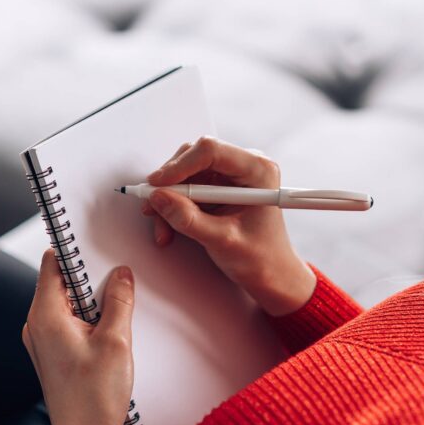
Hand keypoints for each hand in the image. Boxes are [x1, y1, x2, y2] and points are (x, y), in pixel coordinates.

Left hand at [22, 250, 134, 424]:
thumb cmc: (94, 399)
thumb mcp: (116, 341)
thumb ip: (118, 301)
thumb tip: (121, 274)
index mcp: (45, 315)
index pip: (52, 262)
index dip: (74, 248)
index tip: (95, 238)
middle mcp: (36, 326)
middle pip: (61, 282)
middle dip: (91, 276)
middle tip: (120, 275)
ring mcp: (42, 342)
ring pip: (69, 304)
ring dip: (93, 301)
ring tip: (120, 307)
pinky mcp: (53, 356)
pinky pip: (70, 324)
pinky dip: (90, 320)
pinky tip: (113, 330)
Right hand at [143, 136, 315, 316]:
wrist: (270, 273)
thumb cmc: (260, 257)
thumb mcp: (223, 241)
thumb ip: (189, 219)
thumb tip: (160, 198)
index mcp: (258, 170)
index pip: (212, 151)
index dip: (180, 165)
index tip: (158, 185)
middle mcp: (244, 166)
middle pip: (194, 157)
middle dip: (170, 183)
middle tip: (153, 206)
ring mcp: (229, 175)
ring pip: (185, 172)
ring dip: (168, 198)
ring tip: (163, 226)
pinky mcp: (217, 186)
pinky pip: (186, 187)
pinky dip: (174, 205)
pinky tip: (170, 225)